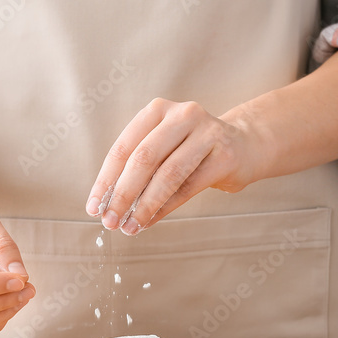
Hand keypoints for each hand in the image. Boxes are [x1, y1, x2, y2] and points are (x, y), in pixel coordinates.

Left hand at [85, 98, 266, 234]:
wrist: (244, 146)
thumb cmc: (193, 151)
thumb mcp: (163, 149)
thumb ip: (137, 169)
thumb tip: (107, 205)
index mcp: (158, 110)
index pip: (123, 147)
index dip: (105, 180)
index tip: (93, 207)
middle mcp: (182, 115)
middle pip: (143, 159)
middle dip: (122, 194)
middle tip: (109, 221)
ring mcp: (206, 133)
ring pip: (167, 174)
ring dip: (144, 206)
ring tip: (129, 227)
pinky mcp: (225, 155)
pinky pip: (188, 187)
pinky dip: (165, 208)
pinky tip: (150, 221)